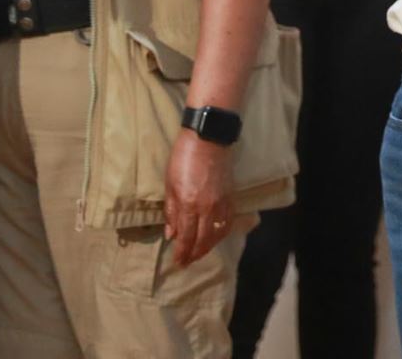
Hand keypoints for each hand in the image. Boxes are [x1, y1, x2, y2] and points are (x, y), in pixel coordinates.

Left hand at [164, 130, 235, 266]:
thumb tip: (171, 234)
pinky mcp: (231, 197)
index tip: (178, 263)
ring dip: (208, 247)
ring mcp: (222, 203)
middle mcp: (208, 208)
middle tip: (187, 263)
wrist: (208, 139)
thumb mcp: (170, 184)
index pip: (186, 237)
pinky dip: (221, 234)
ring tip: (200, 253)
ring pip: (217, 234)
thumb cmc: (183, 159)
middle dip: (194, 254)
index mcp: (189, 205)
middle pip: (203, 240)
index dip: (182, 253)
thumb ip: (171, 211)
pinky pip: (228, 222)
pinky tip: (215, 237)